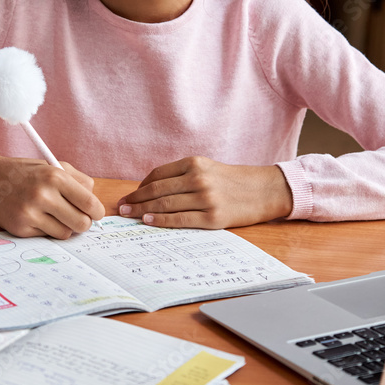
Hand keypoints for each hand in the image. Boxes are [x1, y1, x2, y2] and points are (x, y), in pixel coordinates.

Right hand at [0, 154, 104, 239]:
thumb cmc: (26, 173)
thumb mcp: (53, 166)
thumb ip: (79, 181)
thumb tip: (95, 204)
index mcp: (55, 177)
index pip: (89, 203)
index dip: (97, 211)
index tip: (96, 213)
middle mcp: (43, 195)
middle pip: (81, 223)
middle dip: (84, 223)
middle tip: (80, 218)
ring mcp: (30, 214)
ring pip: (66, 233)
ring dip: (65, 227)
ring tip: (56, 215)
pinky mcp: (21, 229)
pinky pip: (47, 236)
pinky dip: (48, 229)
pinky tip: (38, 217)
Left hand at [116, 156, 292, 228]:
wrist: (264, 191)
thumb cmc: (233, 181)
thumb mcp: (208, 169)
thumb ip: (183, 176)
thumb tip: (151, 190)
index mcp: (195, 163)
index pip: (158, 175)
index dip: (140, 187)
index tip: (128, 195)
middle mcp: (198, 178)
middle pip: (157, 190)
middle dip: (135, 199)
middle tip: (120, 208)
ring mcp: (205, 198)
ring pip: (165, 204)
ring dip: (142, 210)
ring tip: (129, 215)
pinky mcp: (212, 217)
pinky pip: (179, 219)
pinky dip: (160, 220)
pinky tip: (148, 221)